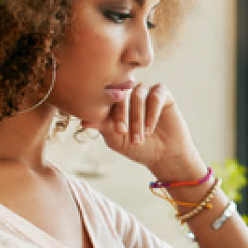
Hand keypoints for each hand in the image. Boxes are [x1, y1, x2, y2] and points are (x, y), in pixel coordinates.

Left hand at [92, 82, 206, 181]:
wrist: (164, 156)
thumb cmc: (138, 148)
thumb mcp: (116, 139)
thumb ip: (102, 126)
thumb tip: (83, 120)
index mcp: (115, 102)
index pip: (107, 98)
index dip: (108, 112)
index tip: (115, 130)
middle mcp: (129, 93)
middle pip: (122, 94)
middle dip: (122, 114)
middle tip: (123, 132)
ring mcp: (146, 91)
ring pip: (138, 95)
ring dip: (138, 118)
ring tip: (140, 136)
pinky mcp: (162, 93)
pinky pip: (156, 96)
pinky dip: (152, 113)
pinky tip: (150, 129)